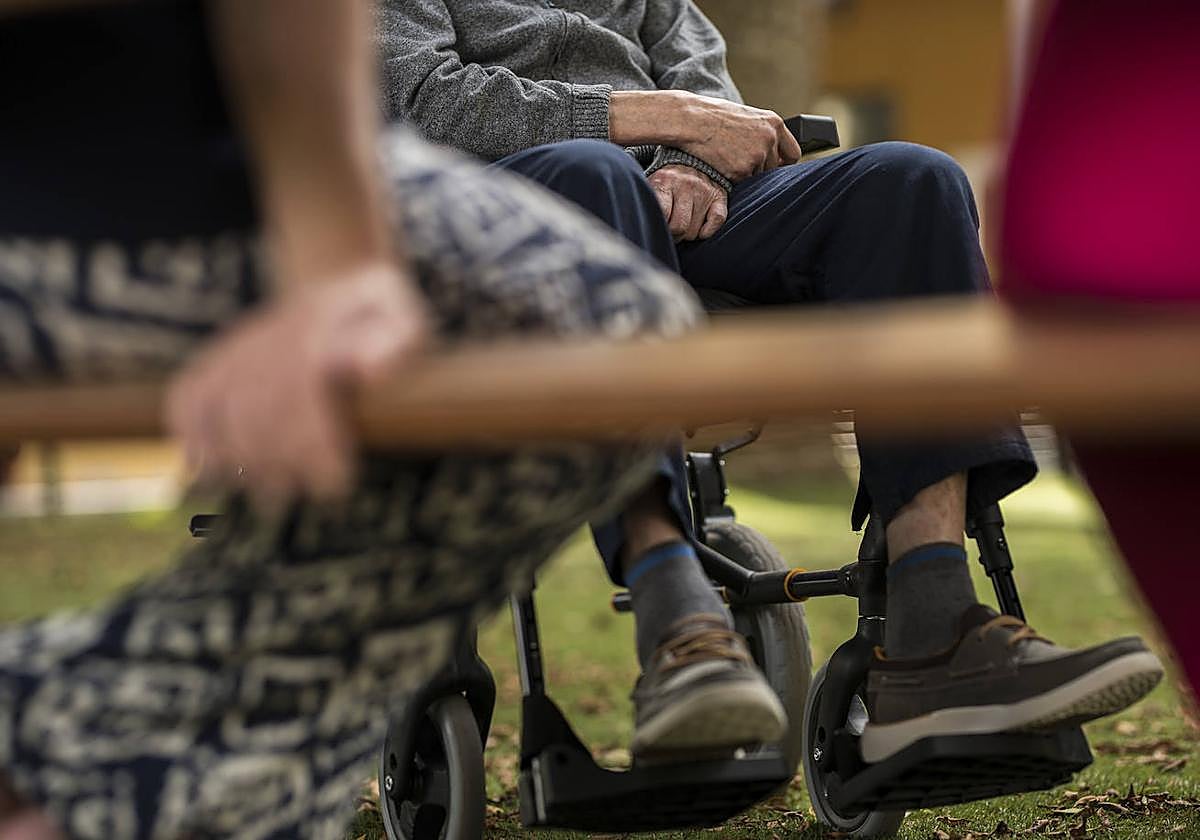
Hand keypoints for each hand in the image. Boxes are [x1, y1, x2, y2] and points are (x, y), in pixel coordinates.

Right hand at [166, 262, 428, 508]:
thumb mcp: (406, 317)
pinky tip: (210, 472)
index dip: (312, 446)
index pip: (299, 390)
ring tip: (265, 494)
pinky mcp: (217, 360)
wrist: (341, 281)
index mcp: (315, 328)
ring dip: (235, 460)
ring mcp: (237, 347)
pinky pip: (186, 399)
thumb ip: (394, 342)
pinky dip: (190, 437)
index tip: (334, 486)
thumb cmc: (383, 314)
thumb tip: (363, 373)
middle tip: (297, 498)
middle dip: (275, 463)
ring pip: (215, 409)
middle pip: (255, 409)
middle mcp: (268, 336)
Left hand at [647, 164, 727, 241]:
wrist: (691, 160)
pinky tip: (700, 229)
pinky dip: (707, 231)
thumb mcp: (652, 185)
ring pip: (695, 230)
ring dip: (688, 234)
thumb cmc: (667, 181)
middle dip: (674, 235)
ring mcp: (704, 190)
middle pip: (679, 227)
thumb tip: (642, 223)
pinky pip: (717, 221)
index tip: (657, 225)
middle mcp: (686, 184)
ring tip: (684, 224)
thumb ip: (648, 201)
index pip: (661, 213)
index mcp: (665, 180)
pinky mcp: (719, 196)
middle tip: (671, 230)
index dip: (659, 225)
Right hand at [676, 94, 800, 181]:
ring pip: (757, 176)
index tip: (776, 167)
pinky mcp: (741, 170)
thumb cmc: (715, 117)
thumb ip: (764, 133)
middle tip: (739, 159)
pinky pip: (742, 182)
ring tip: (728, 156)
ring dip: (745, 172)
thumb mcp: (748, 117)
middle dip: (759, 168)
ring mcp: (757, 156)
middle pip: (773, 168)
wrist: (692, 120)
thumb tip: (775, 154)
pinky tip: (722, 162)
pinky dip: (732, 177)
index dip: (784, 163)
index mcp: (774, 123)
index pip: (793, 153)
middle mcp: (769, 139)